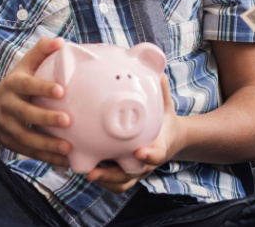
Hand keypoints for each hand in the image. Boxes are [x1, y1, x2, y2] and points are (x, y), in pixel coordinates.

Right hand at [0, 37, 73, 167]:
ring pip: (26, 138)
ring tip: (68, 148)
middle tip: (68, 121)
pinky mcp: (11, 143)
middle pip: (25, 114)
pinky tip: (65, 161)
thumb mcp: (25, 65)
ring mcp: (7, 127)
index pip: (27, 85)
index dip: (42, 88)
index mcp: (13, 85)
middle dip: (46, 119)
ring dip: (47, 144)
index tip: (62, 91)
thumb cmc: (18, 83)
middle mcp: (8, 106)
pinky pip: (29, 153)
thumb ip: (41, 51)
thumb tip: (61, 42)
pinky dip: (46, 158)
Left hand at [86, 75, 181, 192]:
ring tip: (85, 171)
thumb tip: (157, 71)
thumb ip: (161, 90)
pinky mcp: (127, 173)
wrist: (170, 138)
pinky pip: (115, 182)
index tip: (139, 152)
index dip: (149, 155)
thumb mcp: (166, 105)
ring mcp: (136, 170)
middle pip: (131, 175)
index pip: (157, 153)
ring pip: (121, 182)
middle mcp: (147, 161)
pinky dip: (102, 180)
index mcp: (159, 145)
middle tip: (94, 170)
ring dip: (103, 180)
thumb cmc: (164, 119)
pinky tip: (84, 168)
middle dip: (112, 175)